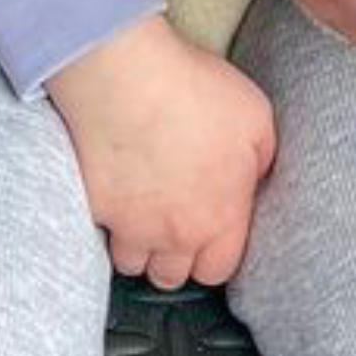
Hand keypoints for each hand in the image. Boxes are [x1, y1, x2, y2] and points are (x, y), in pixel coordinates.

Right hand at [47, 14, 274, 288]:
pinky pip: (98, 231)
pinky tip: (110, 193)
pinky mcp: (93, 206)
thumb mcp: (257, 117)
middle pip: (170, 277)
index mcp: (220, 217)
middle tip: (174, 224)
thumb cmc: (193, 92)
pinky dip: (104, 220)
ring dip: (136, 244)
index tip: (210, 231)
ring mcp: (128, 225)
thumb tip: (257, 175)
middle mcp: (174, 234)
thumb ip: (263, 158)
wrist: (126, 78)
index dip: (214, 253)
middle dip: (174, 257)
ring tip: (140, 213)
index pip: (218, 270)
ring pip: (131, 262)